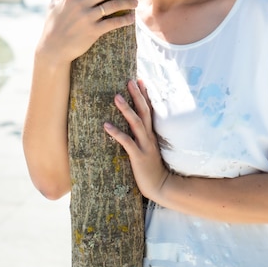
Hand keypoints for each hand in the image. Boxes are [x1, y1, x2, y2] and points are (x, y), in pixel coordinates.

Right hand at [37, 0, 136, 63]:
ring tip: (135, 3)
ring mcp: (87, 17)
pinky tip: (132, 18)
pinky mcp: (93, 31)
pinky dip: (125, 20)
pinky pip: (113, 23)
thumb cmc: (53, 26)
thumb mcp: (53, 5)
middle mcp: (80, 4)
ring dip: (127, 2)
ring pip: (113, 5)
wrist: (53, 49)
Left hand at [104, 80, 169, 200]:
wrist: (161, 186)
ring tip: (116, 97)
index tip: (140, 80)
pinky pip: (126, 142)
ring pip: (136, 123)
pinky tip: (106, 125)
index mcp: (152, 133)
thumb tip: (133, 128)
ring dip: (126, 109)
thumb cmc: (152, 168)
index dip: (145, 94)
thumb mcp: (149, 149)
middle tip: (130, 81)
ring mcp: (145, 145)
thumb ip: (143, 138)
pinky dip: (116, 133)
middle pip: (144, 111)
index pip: (149, 109)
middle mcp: (149, 136)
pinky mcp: (138, 156)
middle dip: (137, 95)